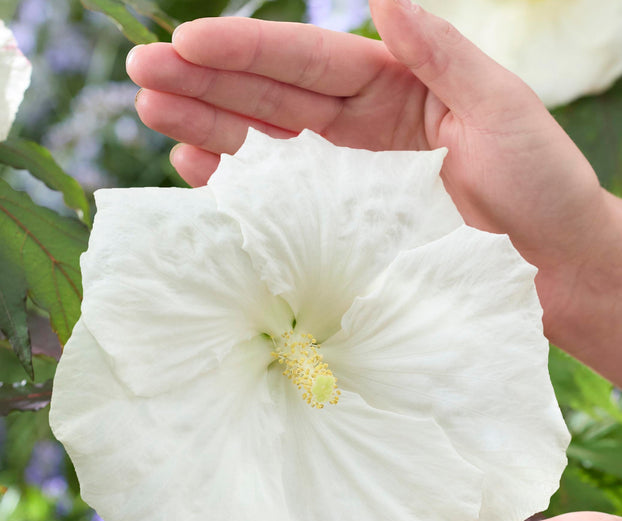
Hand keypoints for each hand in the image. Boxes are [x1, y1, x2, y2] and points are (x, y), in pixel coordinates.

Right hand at [127, 1, 621, 384]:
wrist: (551, 268)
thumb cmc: (540, 185)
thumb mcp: (498, 106)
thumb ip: (437, 50)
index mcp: (396, 88)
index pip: (309, 61)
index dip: (248, 50)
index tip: (186, 41)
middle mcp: (362, 130)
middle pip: (272, 97)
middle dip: (206, 82)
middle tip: (141, 73)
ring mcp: (347, 182)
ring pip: (265, 144)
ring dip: (207, 128)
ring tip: (152, 114)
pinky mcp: (342, 229)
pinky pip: (278, 201)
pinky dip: (237, 187)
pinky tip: (197, 170)